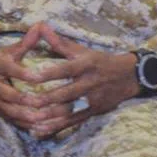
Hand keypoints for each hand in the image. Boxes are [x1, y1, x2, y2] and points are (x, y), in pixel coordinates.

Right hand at [0, 24, 61, 130]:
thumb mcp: (7, 50)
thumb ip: (25, 42)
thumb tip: (41, 25)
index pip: (6, 68)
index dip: (20, 72)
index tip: (37, 76)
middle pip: (6, 94)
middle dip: (24, 99)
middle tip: (42, 102)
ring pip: (6, 110)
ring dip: (24, 115)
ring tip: (43, 118)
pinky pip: (7, 120)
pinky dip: (22, 124)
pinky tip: (38, 127)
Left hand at [24, 23, 138, 138]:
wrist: (129, 76)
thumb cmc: (101, 61)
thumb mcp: (84, 50)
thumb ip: (60, 42)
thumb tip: (41, 26)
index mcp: (87, 64)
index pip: (67, 69)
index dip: (50, 73)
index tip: (33, 76)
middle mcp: (90, 82)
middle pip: (66, 93)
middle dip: (46, 99)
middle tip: (26, 102)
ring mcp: (93, 98)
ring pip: (69, 110)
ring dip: (49, 116)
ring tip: (30, 118)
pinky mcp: (94, 111)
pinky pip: (73, 121)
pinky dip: (56, 126)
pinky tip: (40, 129)